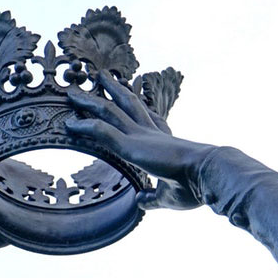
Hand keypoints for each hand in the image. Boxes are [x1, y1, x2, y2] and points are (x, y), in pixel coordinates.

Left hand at [66, 71, 214, 210]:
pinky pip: (102, 131)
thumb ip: (153, 197)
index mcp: (162, 142)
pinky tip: (68, 124)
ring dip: (89, 101)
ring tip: (73, 92)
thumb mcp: (168, 196)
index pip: (145, 118)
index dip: (135, 105)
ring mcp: (139, 136)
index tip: (127, 94)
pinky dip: (84, 127)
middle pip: (125, 105)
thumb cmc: (196, 186)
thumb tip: (141, 200)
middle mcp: (149, 133)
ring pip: (109, 112)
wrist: (209, 174)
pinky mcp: (131, 145)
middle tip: (100, 77)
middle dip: (112, 90)